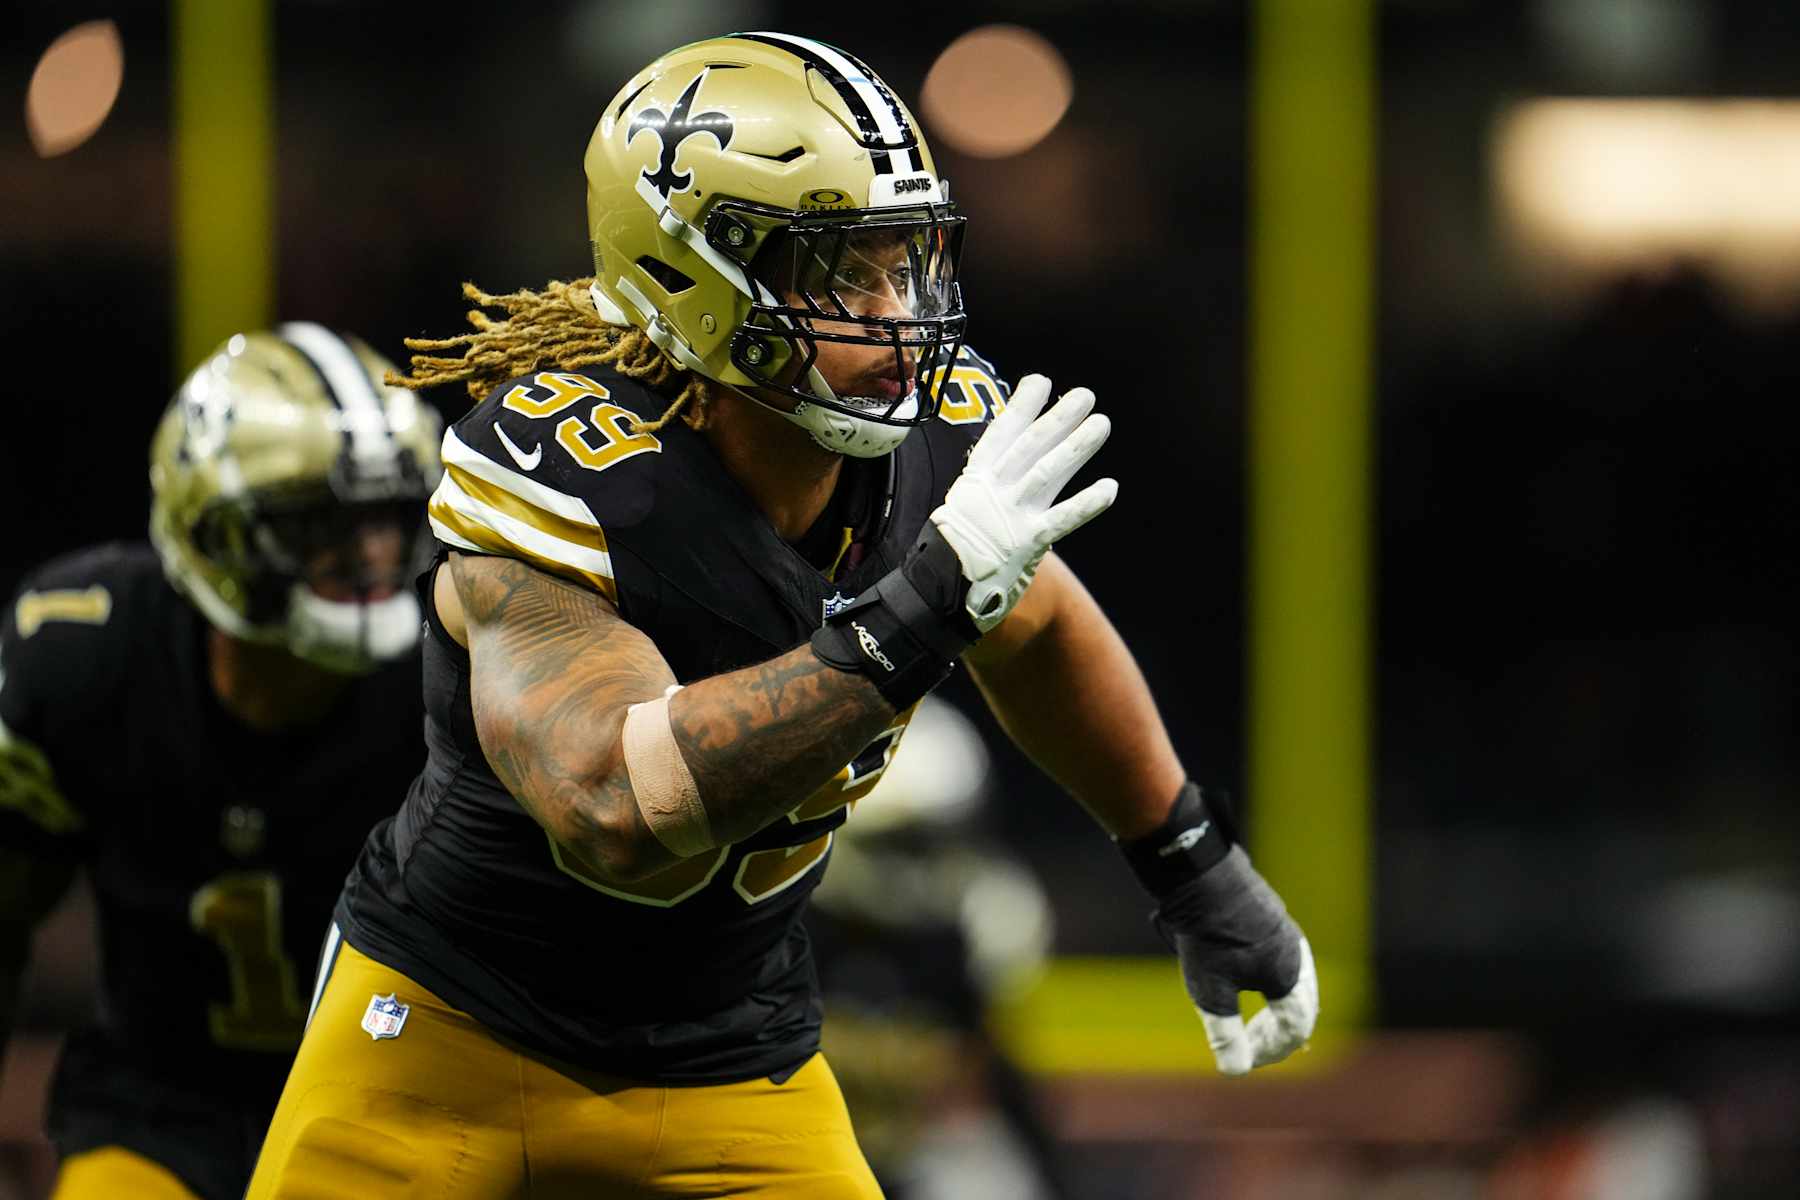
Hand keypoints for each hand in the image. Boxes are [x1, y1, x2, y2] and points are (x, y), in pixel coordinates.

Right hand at [931, 375, 1116, 631]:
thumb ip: (988, 487)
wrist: (939, 591)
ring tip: (1101, 424)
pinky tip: (1110, 488)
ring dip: (1077, 446)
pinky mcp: (1028, 542)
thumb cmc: (955, 552)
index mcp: (976, 481)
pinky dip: (1087, 502)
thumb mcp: (964, 509)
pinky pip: (1063, 518)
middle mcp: (994, 492)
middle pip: (1030, 446)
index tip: (1041, 381)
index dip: (1022, 405)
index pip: (1001, 434)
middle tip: (1085, 396)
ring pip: (1048, 472)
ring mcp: (1012, 515)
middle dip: (1059, 418)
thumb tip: (1007, 466)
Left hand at [1159, 846, 1318, 1075]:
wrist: (1201, 878)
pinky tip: (1251, 985)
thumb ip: (1225, 1034)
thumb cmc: (1206, 937)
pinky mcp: (1275, 922)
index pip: (1295, 1030)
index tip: (1244, 1058)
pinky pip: (1286, 964)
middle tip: (1252, 1048)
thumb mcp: (1210, 992)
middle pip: (1302, 1009)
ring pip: (1296, 986)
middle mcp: (1297, 957)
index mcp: (1290, 978)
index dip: (1271, 1051)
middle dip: (1278, 1035)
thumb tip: (1234, 1072)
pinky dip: (1274, 986)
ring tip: (1257, 1025)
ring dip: (1278, 1011)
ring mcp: (1289, 936)